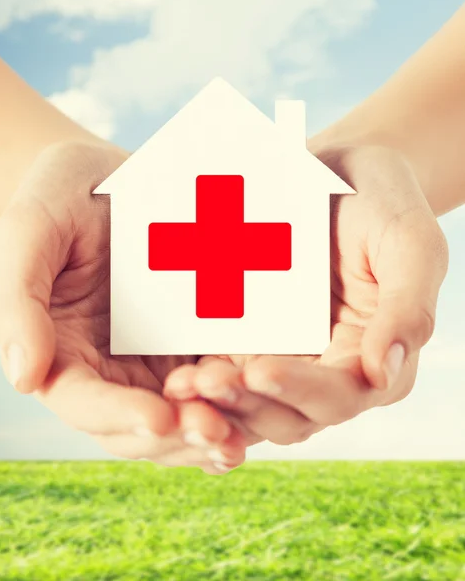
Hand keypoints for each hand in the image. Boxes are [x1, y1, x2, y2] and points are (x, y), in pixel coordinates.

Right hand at [0, 141, 245, 473]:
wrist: (111, 176)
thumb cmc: (62, 196)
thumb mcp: (31, 230)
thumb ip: (19, 302)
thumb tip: (24, 377)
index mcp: (63, 353)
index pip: (84, 402)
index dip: (118, 415)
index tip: (157, 417)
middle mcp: (109, 369)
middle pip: (137, 427)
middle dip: (176, 436)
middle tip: (217, 433)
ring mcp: (154, 360)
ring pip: (180, 417)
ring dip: (210, 433)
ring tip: (240, 437)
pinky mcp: (192, 343)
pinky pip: (214, 385)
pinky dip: (235, 404)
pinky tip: (263, 407)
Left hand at [164, 144, 448, 445]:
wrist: (337, 171)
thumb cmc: (382, 201)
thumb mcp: (409, 243)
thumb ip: (407, 308)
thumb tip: (383, 374)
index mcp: (372, 357)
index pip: (340, 395)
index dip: (301, 391)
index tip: (259, 369)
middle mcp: (327, 369)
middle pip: (288, 413)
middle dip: (246, 404)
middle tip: (204, 383)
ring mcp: (285, 357)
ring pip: (250, 402)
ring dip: (216, 403)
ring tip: (181, 384)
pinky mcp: (251, 339)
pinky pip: (225, 370)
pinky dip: (203, 381)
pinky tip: (174, 372)